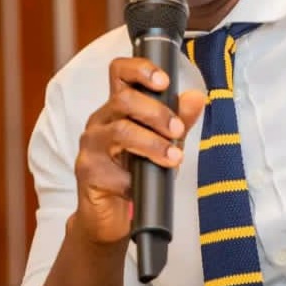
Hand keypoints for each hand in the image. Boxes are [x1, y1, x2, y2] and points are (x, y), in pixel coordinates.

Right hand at [73, 57, 205, 244]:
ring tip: (173, 158)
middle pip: (124, 99)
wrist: (113, 216)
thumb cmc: (138, 173)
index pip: (120, 73)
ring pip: (121, 131)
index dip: (140, 69)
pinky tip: (146, 182)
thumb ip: (180, 120)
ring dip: (153, 143)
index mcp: (118, 107)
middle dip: (158, 113)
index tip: (164, 81)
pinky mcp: (88, 172)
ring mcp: (92, 146)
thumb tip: (197, 97)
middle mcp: (101, 121)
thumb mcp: (166, 143)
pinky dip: (137, 176)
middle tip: (178, 131)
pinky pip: (114, 169)